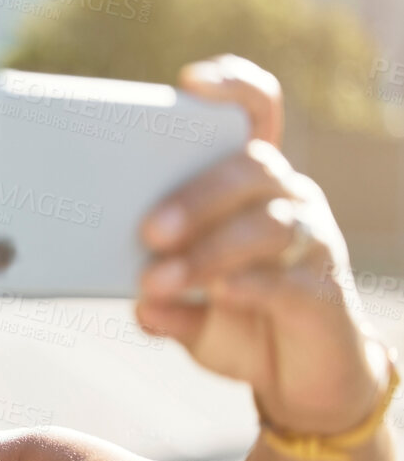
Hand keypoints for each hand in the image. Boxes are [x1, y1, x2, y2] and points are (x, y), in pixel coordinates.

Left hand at [137, 54, 389, 434]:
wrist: (297, 379)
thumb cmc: (232, 317)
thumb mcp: (180, 304)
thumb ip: (155, 294)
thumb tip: (136, 300)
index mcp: (247, 185)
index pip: (257, 114)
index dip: (233, 89)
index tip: (191, 81)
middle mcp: (288, 199)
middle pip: (252, 167)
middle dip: (195, 195)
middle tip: (147, 231)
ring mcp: (313, 243)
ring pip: (270, 223)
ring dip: (209, 249)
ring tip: (160, 280)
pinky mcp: (323, 293)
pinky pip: (290, 279)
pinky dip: (250, 283)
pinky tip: (219, 293)